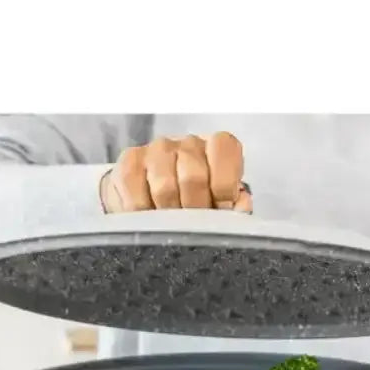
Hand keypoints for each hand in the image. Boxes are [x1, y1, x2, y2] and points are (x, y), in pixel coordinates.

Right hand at [100, 132, 251, 212]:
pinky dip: (143, 214)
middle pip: (193, 176)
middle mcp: (188, 143)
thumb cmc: (195, 202)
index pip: (224, 150)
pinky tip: (148, 219)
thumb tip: (240, 209)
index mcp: (218, 146)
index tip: (220, 209)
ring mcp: (157, 150)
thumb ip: (235, 205)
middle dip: (195, 210)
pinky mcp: (130, 162)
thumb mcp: (220, 203)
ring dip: (168, 215)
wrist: (151, 196)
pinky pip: (136, 193)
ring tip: (171, 226)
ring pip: (164, 188)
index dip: (224, 187)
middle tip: (193, 226)